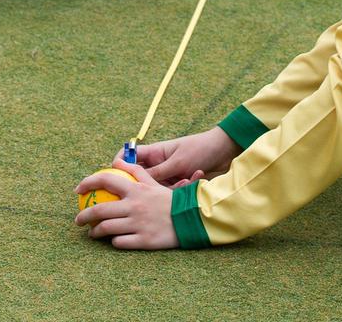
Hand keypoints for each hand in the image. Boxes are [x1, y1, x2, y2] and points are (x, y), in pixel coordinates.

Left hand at [75, 163, 177, 249]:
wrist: (190, 218)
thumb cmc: (169, 200)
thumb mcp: (152, 183)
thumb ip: (135, 171)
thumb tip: (117, 160)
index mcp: (135, 189)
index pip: (106, 180)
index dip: (88, 183)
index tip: (78, 190)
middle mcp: (134, 206)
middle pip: (99, 209)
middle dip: (84, 216)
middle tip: (78, 220)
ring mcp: (137, 224)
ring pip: (106, 228)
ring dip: (95, 231)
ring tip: (93, 233)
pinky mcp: (142, 240)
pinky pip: (119, 242)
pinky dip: (113, 241)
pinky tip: (113, 240)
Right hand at [124, 127, 240, 186]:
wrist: (224, 151)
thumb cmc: (200, 149)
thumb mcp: (177, 162)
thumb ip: (157, 173)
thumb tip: (134, 184)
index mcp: (154, 152)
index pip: (129, 157)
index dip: (119, 167)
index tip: (117, 181)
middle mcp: (159, 163)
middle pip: (141, 179)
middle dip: (150, 187)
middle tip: (159, 190)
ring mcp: (169, 174)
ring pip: (159, 189)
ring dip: (173, 188)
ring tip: (188, 179)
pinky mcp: (179, 183)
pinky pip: (174, 192)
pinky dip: (185, 187)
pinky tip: (197, 176)